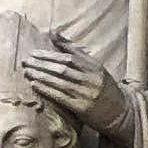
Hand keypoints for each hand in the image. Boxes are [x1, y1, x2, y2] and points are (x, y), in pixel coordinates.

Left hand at [13, 40, 132, 139]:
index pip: (70, 57)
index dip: (51, 53)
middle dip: (42, 63)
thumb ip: (77, 54)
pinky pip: (60, 97)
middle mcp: (92, 79)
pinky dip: (46, 90)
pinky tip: (35, 85)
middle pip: (63, 68)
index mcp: (96, 67)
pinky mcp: (82, 108)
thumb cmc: (104, 88)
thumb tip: (55, 35)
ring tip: (27, 71)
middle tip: (27, 60)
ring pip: (60, 82)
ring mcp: (87, 94)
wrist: (120, 112)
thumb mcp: (96, 69)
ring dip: (41, 76)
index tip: (35, 51)